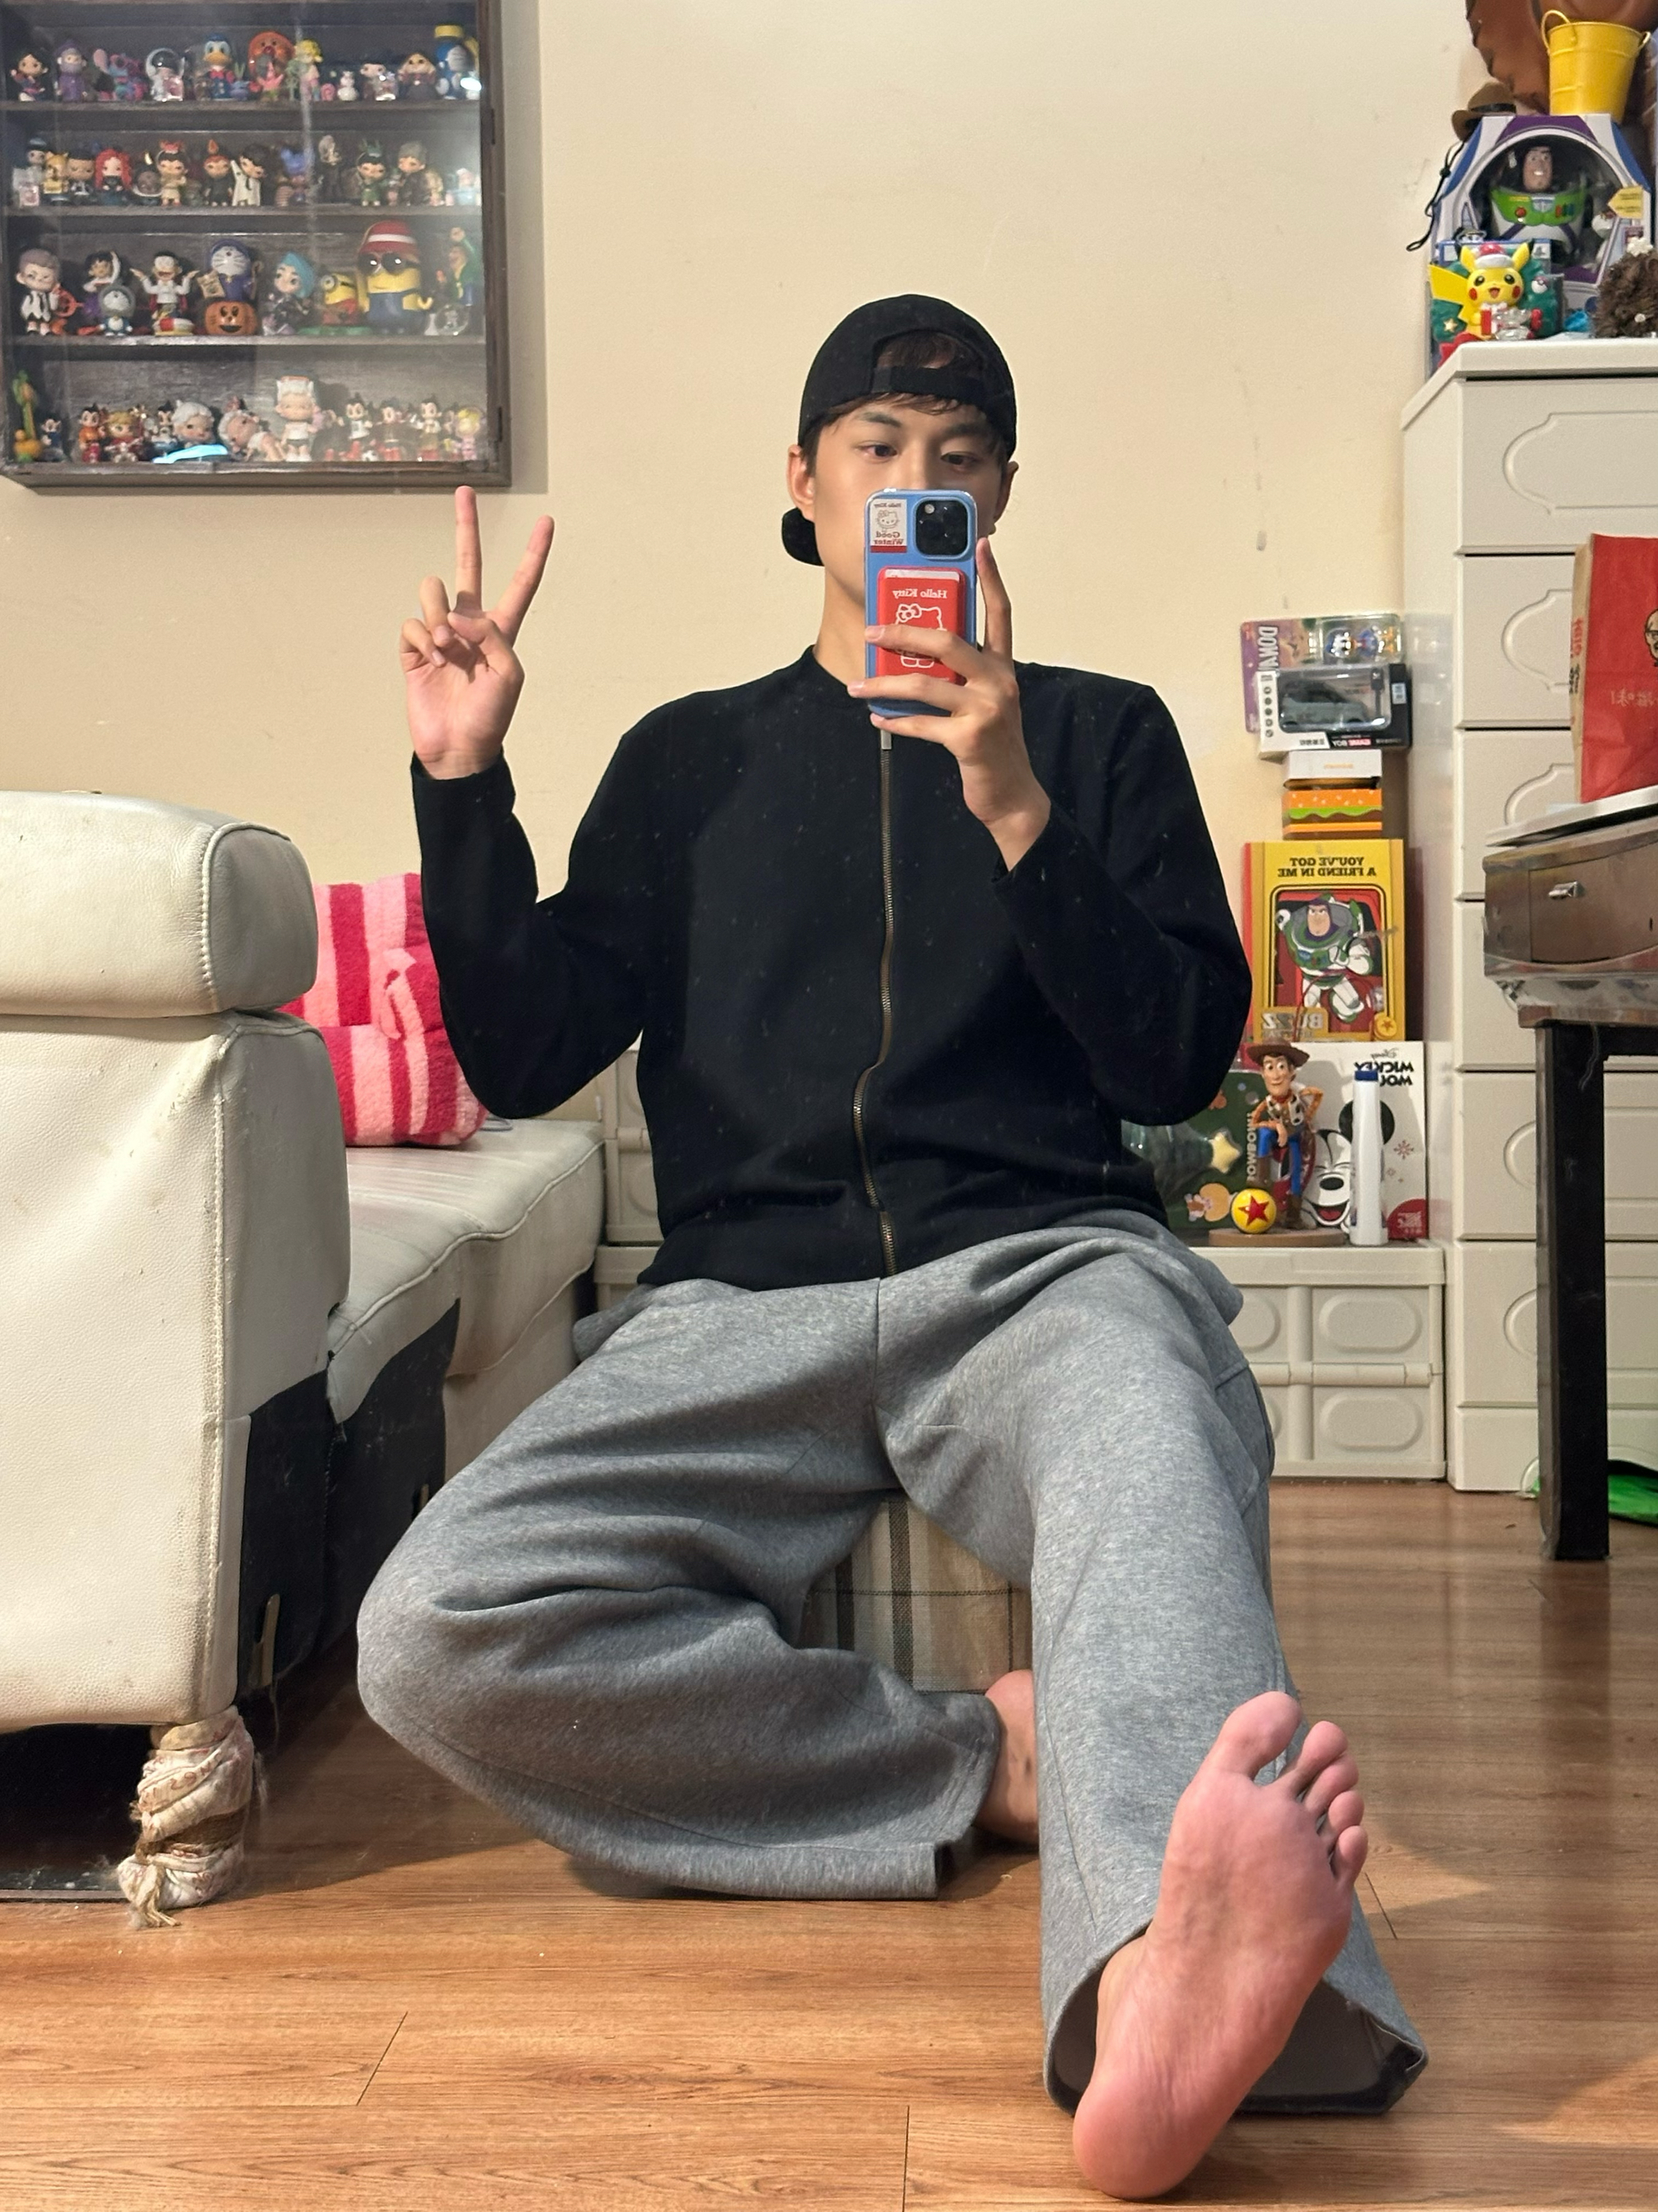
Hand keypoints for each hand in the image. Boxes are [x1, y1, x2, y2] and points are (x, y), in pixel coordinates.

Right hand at [401, 487, 553, 779]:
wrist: (458, 749)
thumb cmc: (491, 717)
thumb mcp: (509, 674)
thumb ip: (490, 634)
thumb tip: (456, 616)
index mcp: (501, 630)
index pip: (520, 584)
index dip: (533, 554)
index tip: (546, 522)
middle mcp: (470, 625)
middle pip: (468, 565)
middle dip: (466, 528)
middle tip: (463, 492)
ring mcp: (440, 634)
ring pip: (433, 592)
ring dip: (439, 616)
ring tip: (449, 650)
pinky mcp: (414, 649)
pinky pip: (413, 623)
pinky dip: (423, 639)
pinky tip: (433, 661)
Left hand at [849, 537, 1049, 869]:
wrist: (1012, 796)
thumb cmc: (992, 746)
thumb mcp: (985, 703)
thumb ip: (961, 678)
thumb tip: (912, 660)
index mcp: (1003, 667)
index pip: (1000, 612)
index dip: (990, 577)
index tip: (980, 545)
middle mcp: (999, 682)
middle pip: (948, 640)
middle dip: (905, 633)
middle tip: (872, 632)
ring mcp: (986, 709)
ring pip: (925, 684)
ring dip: (885, 684)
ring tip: (858, 685)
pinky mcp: (970, 739)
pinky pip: (921, 724)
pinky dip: (895, 721)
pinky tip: (877, 719)